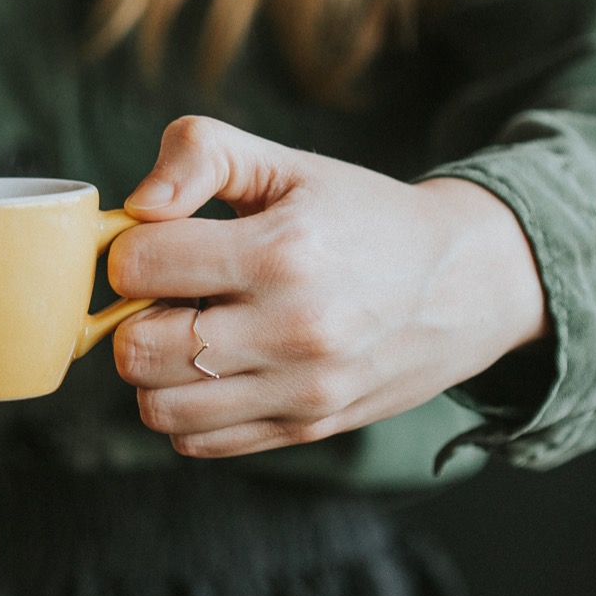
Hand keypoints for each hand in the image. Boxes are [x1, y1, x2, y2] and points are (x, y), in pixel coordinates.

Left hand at [108, 117, 550, 457]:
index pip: (139, 265)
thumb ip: (200, 153)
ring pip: (158, 408)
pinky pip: (197, 441)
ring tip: (189, 330)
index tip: (157, 243)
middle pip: (137, 349)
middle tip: (167, 293)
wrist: (464, 284)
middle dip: (132, 315)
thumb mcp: (286, 163)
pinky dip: (185, 408)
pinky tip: (213, 367)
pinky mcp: (307, 429)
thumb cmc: (361, 216)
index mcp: (283, 252)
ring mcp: (302, 391)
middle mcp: (293, 331)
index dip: (131, 249)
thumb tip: (136, 206)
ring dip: (154, 369)